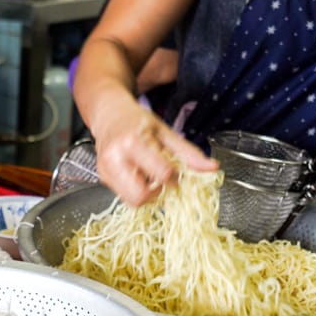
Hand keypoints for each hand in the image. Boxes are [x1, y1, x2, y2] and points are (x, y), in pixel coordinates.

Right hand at [93, 99, 216, 206]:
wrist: (108, 114)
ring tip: (150, 178)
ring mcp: (106, 170)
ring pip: (131, 200)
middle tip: (162, 181)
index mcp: (133, 142)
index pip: (162, 174)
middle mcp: (115, 158)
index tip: (176, 174)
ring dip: (146, 194)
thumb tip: (212, 167)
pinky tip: (139, 176)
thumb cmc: (137, 120)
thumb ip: (189, 152)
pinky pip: (124, 196)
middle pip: (141, 196)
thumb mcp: (166, 132)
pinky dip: (136, 190)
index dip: (174, 179)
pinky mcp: (103, 177)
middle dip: (157, 193)